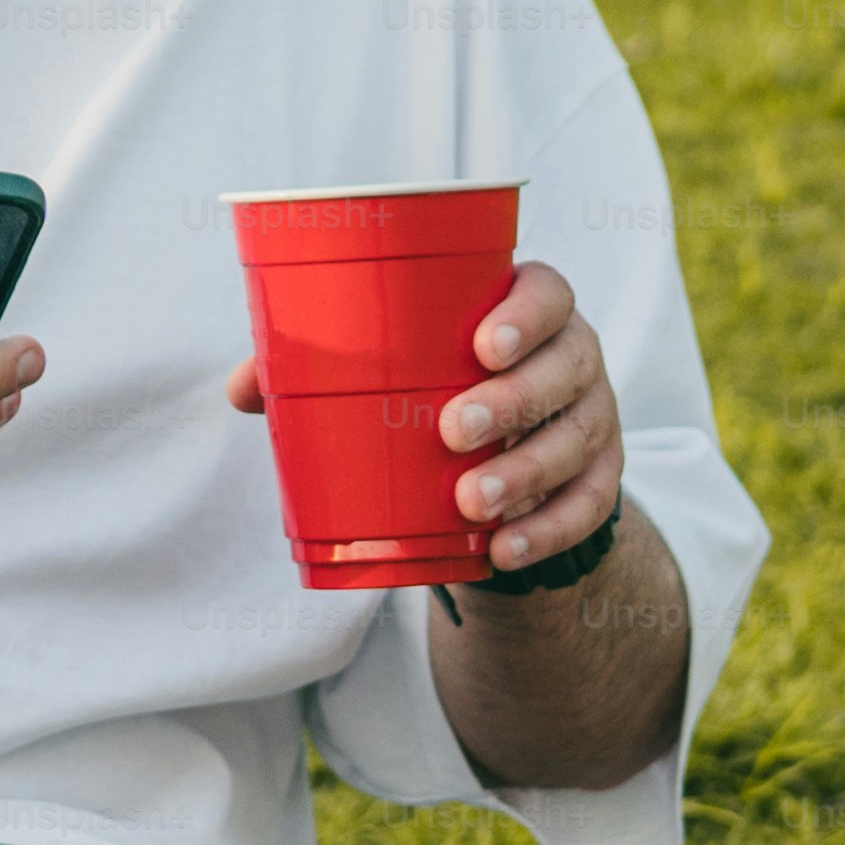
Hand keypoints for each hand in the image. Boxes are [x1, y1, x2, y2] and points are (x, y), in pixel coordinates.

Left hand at [228, 260, 615, 577]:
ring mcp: (594, 419)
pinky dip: (548, 531)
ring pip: (576, 440)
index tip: (481, 344)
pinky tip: (505, 550)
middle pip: (564, 369)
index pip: (548, 293)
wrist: (499, 467)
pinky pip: (590, 507)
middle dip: (511, 400)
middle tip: (451, 431)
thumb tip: (244, 390)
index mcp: (528, 311)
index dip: (524, 315)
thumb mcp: (395, 374)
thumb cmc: (437, 391)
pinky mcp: (600, 479)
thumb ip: (323, 370)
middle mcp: (574, 357)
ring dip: (525, 473)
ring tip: (471, 503)